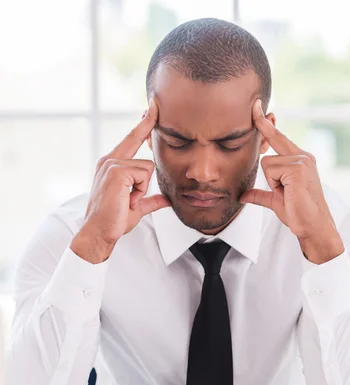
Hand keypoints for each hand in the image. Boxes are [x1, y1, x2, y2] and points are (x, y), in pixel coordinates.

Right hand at [71, 97, 170, 262]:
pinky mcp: (117, 170)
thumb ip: (152, 200)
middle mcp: (109, 160)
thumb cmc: (114, 221)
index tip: (152, 107)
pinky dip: (141, 191)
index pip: (131, 139)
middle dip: (146, 130)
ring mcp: (112, 163)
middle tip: (147, 130)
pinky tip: (128, 199)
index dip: (143, 124)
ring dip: (143, 189)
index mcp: (112, 165)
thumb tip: (167, 200)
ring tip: (129, 200)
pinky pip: (144, 175)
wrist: (100, 231)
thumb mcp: (138, 207)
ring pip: (147, 167)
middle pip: (137, 138)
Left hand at [240, 99, 344, 263]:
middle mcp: (302, 156)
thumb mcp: (274, 201)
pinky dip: (275, 185)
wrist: (312, 227)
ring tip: (287, 193)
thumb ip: (259, 194)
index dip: (266, 124)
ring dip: (272, 182)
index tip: (256, 107)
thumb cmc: (298, 214)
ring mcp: (301, 160)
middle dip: (268, 152)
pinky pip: (270, 170)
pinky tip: (288, 193)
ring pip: (267, 162)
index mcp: (299, 159)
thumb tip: (243, 196)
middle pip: (272, 144)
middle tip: (276, 168)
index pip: (278, 137)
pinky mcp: (297, 168)